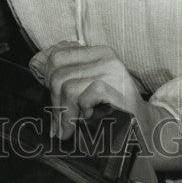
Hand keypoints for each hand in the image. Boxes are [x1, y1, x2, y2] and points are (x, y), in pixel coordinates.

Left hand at [29, 40, 150, 140]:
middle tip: (60, 123)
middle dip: (55, 102)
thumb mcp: (89, 88)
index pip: (56, 56)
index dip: (48, 79)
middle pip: (57, 73)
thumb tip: (34, 66)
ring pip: (67, 87)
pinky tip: (92, 119)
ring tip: (75, 126)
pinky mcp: (116, 87)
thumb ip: (68, 76)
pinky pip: (83, 97)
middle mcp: (105, 56)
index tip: (54, 100)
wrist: (146, 130)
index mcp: (97, 52)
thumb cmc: (114, 111)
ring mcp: (112, 70)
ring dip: (66, 114)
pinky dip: (83, 112)